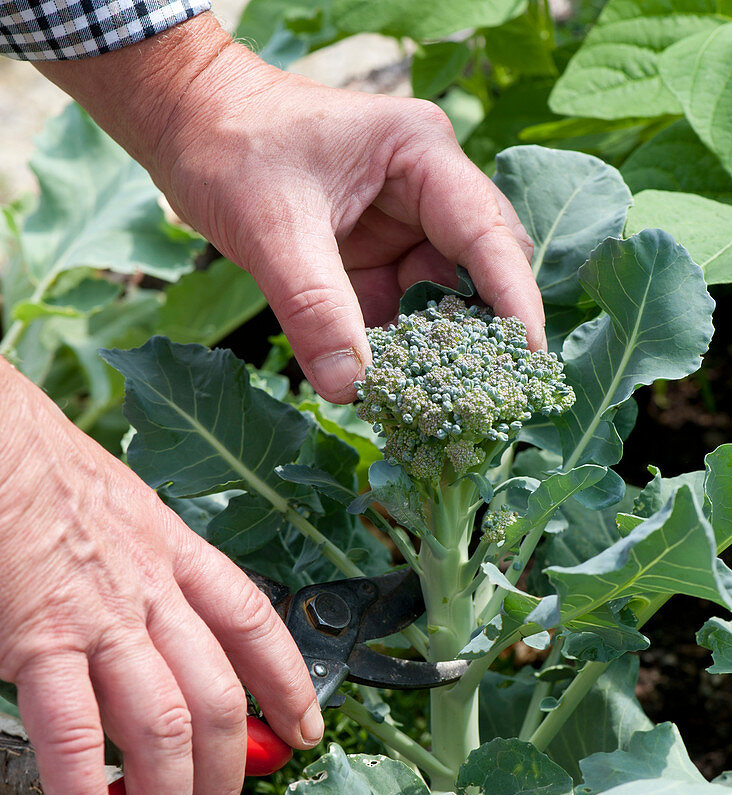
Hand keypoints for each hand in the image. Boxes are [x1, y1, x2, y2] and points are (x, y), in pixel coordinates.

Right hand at [0, 362, 321, 794]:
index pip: (257, 626)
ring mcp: (99, 618)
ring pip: (166, 730)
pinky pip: (76, 738)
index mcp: (174, 551)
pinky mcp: (38, 641)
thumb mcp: (119, 509)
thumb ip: (146, 575)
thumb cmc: (38, 469)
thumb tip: (154, 645)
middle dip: (224, 782)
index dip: (290, 687)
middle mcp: (152, 589)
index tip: (305, 733)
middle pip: (220, 703)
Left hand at [155, 56, 544, 402]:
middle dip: (479, 333)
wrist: (185, 125)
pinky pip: (397, 317)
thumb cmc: (231, 144)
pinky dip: (394, 354)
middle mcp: (424, 193)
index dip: (513, 297)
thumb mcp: (274, 226)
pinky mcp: (371, 262)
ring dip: (434, 352)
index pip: (487, 232)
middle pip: (477, 272)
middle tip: (486, 397)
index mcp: (421, 156)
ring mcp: (399, 230)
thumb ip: (314, 307)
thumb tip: (351, 388)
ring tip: (436, 406)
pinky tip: (391, 393)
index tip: (527, 356)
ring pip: (438, 303)